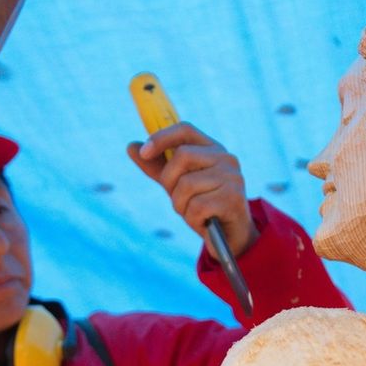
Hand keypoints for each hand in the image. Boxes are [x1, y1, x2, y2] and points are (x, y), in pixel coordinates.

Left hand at [128, 122, 258, 257]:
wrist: (230, 236)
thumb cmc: (203, 205)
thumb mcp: (177, 184)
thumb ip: (157, 166)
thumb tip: (132, 146)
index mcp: (212, 148)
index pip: (185, 129)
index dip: (162, 137)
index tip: (144, 152)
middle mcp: (225, 158)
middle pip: (182, 156)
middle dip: (169, 181)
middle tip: (177, 198)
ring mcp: (232, 177)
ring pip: (186, 185)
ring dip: (181, 206)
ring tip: (194, 213)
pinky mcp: (233, 199)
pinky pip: (197, 207)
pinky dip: (193, 219)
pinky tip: (204, 222)